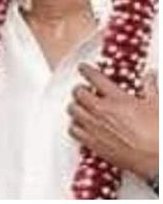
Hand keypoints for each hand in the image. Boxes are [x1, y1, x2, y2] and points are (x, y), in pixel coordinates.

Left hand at [68, 63, 157, 179]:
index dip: (86, 71)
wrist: (156, 158)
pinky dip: (74, 125)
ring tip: (80, 106)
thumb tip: (149, 76)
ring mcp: (95, 127)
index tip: (83, 68)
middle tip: (83, 89)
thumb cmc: (157, 134)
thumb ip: (150, 87)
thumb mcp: (156, 105)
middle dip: (79, 89)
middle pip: (78, 93)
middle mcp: (102, 111)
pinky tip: (80, 125)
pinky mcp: (93, 143)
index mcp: (117, 99)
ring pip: (72, 111)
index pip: (95, 78)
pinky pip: (73, 130)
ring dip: (75, 106)